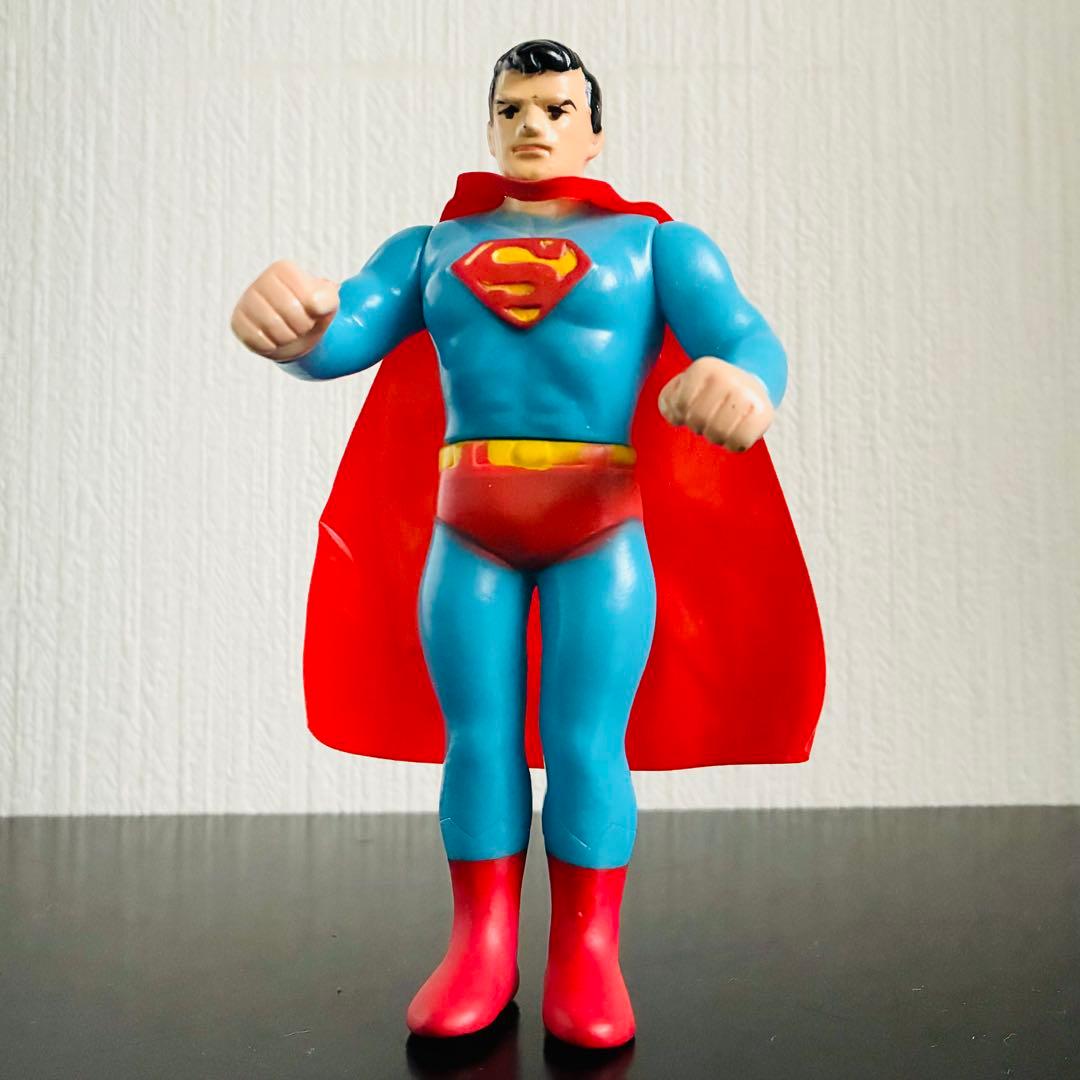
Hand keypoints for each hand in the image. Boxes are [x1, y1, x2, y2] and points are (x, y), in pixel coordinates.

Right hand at [230, 260, 338, 361]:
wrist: (294, 333)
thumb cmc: (311, 313)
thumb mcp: (328, 302)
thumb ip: (327, 298)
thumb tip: (316, 305)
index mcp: (283, 269)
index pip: (309, 299)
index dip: (315, 313)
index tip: (311, 311)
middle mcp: (261, 281)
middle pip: (291, 313)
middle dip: (302, 327)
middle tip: (300, 325)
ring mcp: (246, 301)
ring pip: (274, 328)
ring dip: (288, 337)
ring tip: (288, 330)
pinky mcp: (237, 322)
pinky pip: (258, 340)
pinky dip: (271, 346)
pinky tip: (273, 337)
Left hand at [657, 356, 773, 452]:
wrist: (752, 382)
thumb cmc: (710, 392)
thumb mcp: (685, 386)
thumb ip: (668, 401)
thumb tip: (674, 416)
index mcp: (704, 367)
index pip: (680, 405)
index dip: (683, 414)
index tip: (694, 406)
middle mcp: (727, 377)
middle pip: (697, 421)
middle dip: (699, 426)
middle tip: (710, 417)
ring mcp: (747, 394)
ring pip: (717, 434)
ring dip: (716, 437)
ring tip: (723, 423)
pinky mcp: (764, 413)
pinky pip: (739, 443)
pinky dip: (734, 444)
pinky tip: (737, 431)